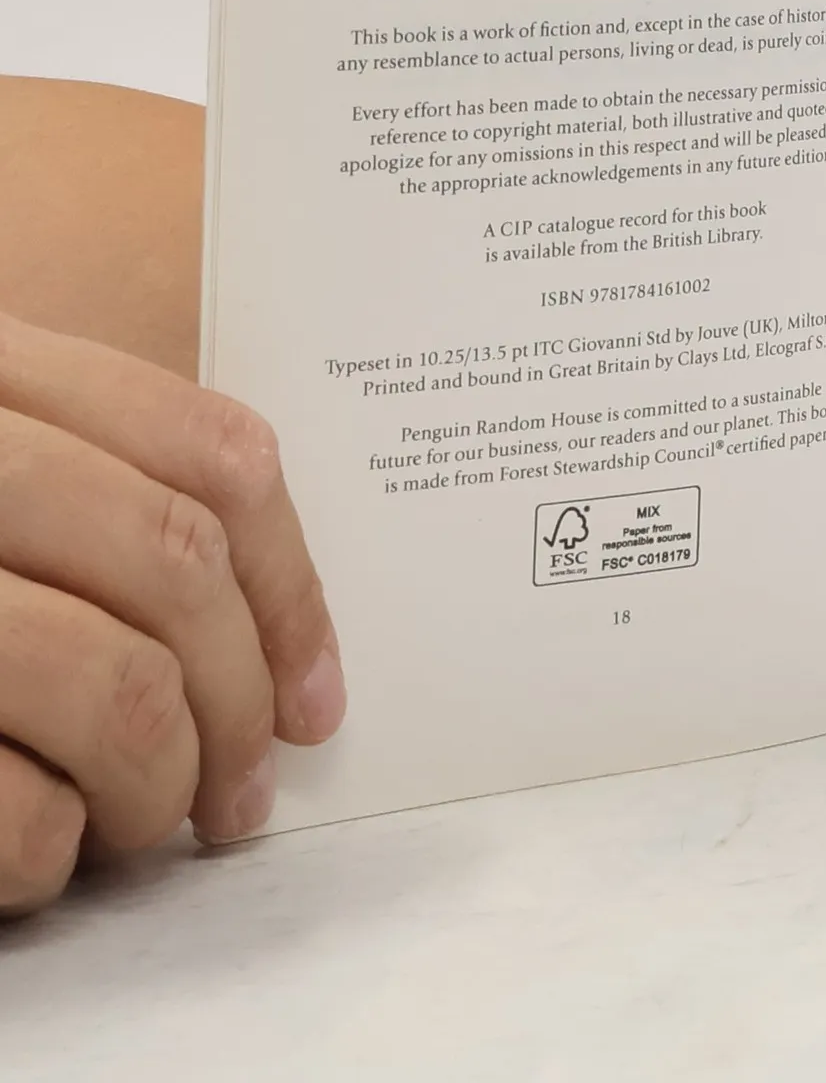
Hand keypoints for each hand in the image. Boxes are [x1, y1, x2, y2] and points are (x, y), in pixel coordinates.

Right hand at [0, 313, 343, 914]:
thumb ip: (86, 486)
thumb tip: (269, 644)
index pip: (213, 451)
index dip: (293, 583)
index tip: (317, 694)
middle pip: (176, 568)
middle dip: (241, 699)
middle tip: (247, 790)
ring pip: (112, 687)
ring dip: (164, 783)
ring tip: (158, 824)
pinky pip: (8, 808)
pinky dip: (47, 850)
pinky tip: (42, 852)